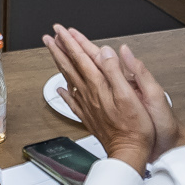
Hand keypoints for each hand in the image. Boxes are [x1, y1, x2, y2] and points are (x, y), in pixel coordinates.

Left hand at [45, 26, 165, 172]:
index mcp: (100, 86)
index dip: (71, 42)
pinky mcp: (89, 116)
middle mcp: (90, 94)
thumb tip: (105, 52)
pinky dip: (64, 92)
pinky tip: (60, 88)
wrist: (129, 153)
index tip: (61, 30)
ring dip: (60, 64)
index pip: (81, 58)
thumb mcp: (129, 95)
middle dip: (60, 49)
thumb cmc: (135, 128)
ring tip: (53, 53)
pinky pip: (72, 100)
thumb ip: (115, 72)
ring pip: (68, 79)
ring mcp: (88, 105)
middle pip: (71, 66)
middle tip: (50, 36)